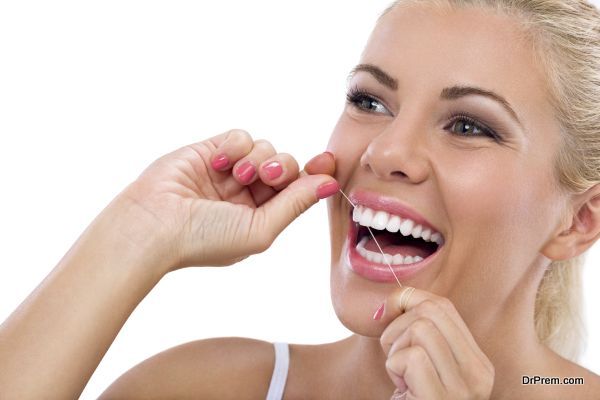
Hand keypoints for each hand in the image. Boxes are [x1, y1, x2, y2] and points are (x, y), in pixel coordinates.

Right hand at [118, 129, 337, 273]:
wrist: (153, 226)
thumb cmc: (205, 238)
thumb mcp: (261, 228)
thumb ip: (295, 204)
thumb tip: (330, 184)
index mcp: (262, 216)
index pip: (297, 190)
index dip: (315, 174)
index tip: (328, 161)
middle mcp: (248, 194)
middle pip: (285, 166)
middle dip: (282, 167)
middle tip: (265, 176)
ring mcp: (229, 172)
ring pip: (264, 147)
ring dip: (256, 158)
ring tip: (237, 175)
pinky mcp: (210, 151)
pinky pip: (239, 136)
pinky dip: (236, 145)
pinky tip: (219, 162)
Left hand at [376, 288, 494, 398]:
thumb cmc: (409, 398)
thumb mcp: (420, 362)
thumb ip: (417, 328)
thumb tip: (395, 297)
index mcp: (477, 362)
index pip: (444, 306)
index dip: (410, 301)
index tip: (392, 317)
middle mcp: (480, 374)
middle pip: (432, 310)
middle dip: (400, 325)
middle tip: (397, 357)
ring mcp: (465, 389)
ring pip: (421, 328)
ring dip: (395, 349)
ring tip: (401, 376)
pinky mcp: (443, 399)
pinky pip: (412, 357)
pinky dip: (394, 368)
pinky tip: (402, 390)